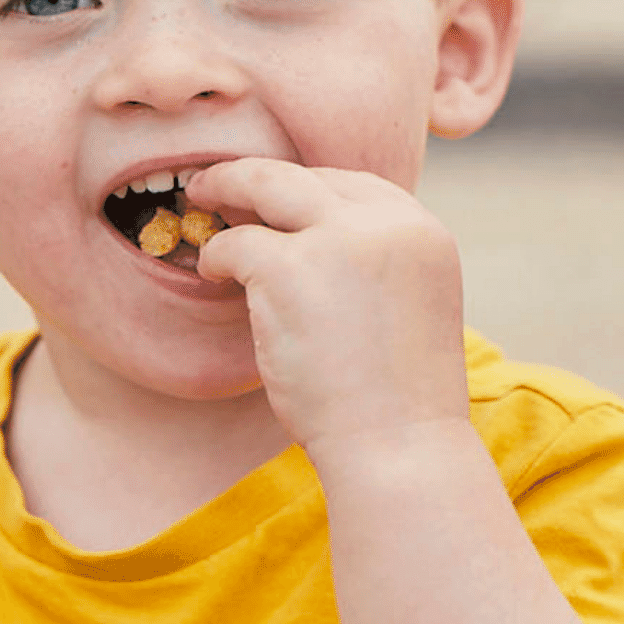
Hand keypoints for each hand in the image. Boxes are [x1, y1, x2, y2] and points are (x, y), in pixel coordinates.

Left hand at [185, 158, 470, 450]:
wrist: (398, 449)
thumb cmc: (397, 400)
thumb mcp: (408, 306)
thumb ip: (372, 262)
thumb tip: (305, 235)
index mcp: (423, 232)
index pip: (356, 184)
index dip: (307, 188)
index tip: (273, 198)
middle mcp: (387, 224)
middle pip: (308, 175)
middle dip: (257, 175)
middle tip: (217, 182)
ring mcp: (337, 240)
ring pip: (264, 186)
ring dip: (227, 189)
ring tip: (200, 200)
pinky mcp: (288, 267)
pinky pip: (235, 242)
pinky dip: (216, 255)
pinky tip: (210, 272)